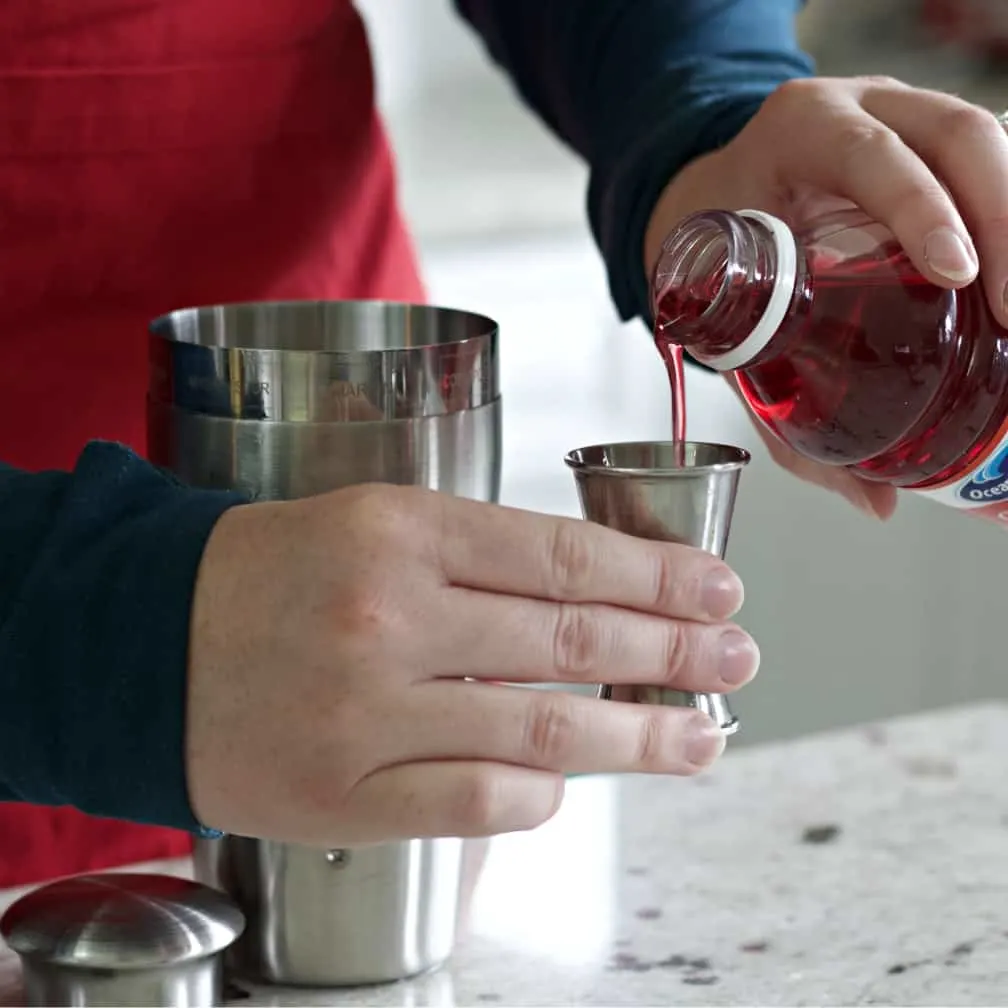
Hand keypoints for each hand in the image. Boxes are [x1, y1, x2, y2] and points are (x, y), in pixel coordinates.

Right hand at [185, 484, 758, 845]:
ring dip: (640, 739)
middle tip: (736, 660)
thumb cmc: (275, 572)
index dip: (657, 576)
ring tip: (700, 736)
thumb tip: (596, 602)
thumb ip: (480, 558)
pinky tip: (573, 786)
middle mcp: (390, 617)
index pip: (564, 556)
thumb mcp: (376, 522)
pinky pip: (480, 802)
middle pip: (573, 642)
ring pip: (545, 734)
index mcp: (401, 530)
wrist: (150, 635)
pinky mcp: (344, 794)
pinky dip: (543, 796)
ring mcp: (367, 713)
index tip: (716, 590)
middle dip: (674, 651)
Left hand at [645, 76, 1007, 519]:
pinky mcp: (938, 135)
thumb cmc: (720, 258)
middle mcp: (860, 106)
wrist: (715, 197)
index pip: (867, 156)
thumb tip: (876, 501)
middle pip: (957, 136)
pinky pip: (995, 160)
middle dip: (1003, 224)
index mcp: (796, 136)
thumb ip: (788, 418)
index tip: (959, 278)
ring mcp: (907, 111)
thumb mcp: (730, 326)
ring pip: (991, 140)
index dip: (921, 210)